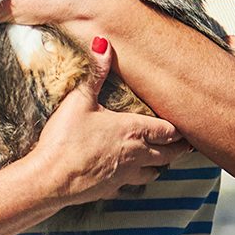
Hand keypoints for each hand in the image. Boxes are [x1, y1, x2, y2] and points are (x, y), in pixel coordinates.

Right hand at [28, 38, 191, 207]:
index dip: (178, 128)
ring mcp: (125, 176)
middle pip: (169, 154)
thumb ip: (95, 72)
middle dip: (178, 148)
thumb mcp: (79, 100)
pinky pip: (132, 186)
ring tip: (161, 158)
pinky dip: (136, 180)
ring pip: (154, 172)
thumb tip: (103, 43)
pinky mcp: (111, 190)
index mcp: (133, 131)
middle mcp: (136, 155)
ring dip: (160, 164)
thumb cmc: (65, 140)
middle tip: (185, 144)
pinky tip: (129, 176)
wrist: (50, 179)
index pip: (168, 130)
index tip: (185, 125)